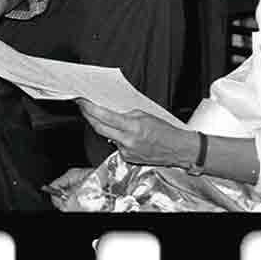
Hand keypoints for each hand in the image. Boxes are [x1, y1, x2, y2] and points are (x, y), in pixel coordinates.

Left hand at [77, 101, 198, 168]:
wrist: (178, 149)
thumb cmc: (165, 131)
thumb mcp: (145, 115)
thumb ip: (126, 114)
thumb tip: (110, 112)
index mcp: (132, 127)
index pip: (104, 117)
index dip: (89, 109)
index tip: (82, 101)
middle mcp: (127, 141)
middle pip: (99, 128)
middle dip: (88, 116)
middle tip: (83, 107)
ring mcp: (126, 151)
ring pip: (107, 137)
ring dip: (103, 127)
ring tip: (101, 117)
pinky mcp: (127, 158)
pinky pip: (115, 145)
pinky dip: (115, 137)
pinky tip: (120, 133)